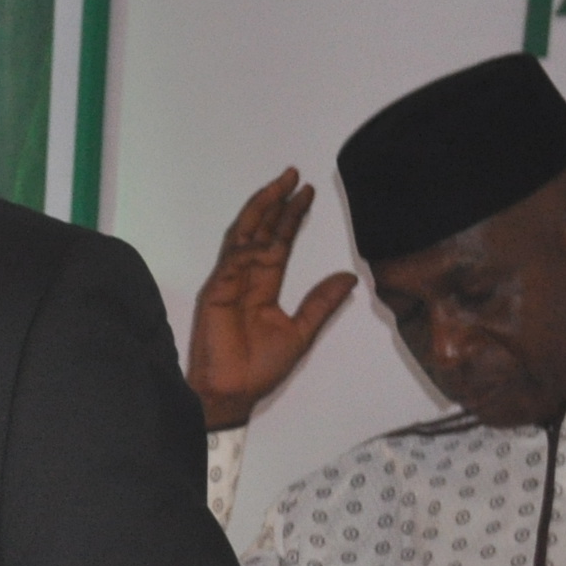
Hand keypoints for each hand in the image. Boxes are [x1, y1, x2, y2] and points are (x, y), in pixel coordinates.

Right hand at [186, 166, 353, 428]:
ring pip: (245, 236)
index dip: (293, 217)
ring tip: (278, 185)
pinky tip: (264, 228)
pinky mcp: (217, 290)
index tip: (308, 192)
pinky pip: (233, 259)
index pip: (280, 242)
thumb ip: (321, 303)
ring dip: (260, 210)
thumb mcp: (301, 332)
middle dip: (276, 202)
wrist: (235, 391)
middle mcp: (247, 277)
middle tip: (293, 175)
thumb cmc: (262, 368)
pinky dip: (247, 242)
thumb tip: (348, 277)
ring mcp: (229, 281)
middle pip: (262, 231)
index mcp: (265, 286)